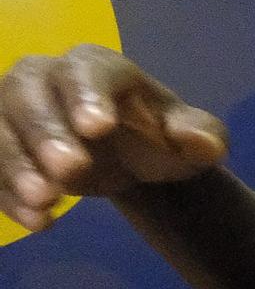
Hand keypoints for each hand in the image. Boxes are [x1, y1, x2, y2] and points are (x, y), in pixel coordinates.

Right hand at [0, 45, 226, 229]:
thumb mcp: (192, 138)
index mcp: (97, 67)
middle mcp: (45, 78)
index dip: (87, 95)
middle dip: (45, 132)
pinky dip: (6, 192)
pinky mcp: (2, 141)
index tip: (98, 127)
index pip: (86, 70)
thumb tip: (200, 141)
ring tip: (45, 200)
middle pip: (30, 94)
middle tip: (69, 170)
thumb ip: (202, 135)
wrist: (132, 159)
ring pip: (0, 127)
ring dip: (16, 165)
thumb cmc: (159, 138)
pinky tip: (35, 221)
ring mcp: (14, 109)